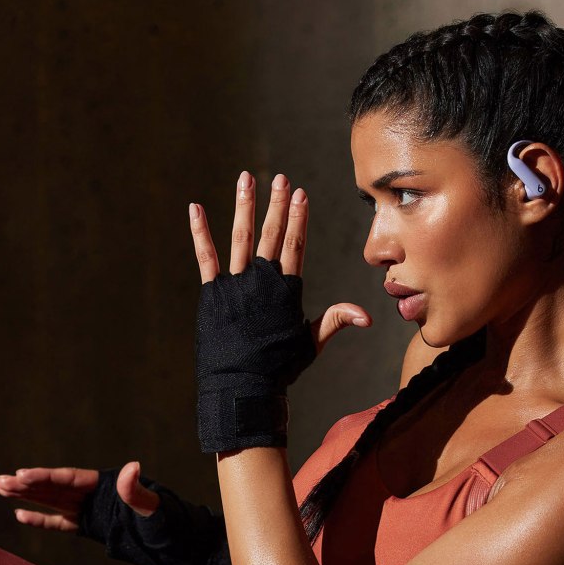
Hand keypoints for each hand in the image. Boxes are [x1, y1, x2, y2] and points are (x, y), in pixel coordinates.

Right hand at [0, 462, 159, 531]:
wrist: (176, 542)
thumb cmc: (167, 521)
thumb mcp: (154, 506)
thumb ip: (137, 490)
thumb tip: (132, 466)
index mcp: (107, 486)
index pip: (70, 479)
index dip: (45, 477)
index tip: (21, 474)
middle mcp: (95, 496)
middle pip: (55, 488)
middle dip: (28, 484)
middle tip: (0, 480)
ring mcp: (91, 512)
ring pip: (52, 502)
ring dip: (28, 496)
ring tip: (2, 488)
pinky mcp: (90, 528)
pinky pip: (60, 523)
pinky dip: (40, 519)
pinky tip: (20, 514)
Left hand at [188, 171, 371, 354]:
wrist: (243, 386)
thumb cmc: (280, 366)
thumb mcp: (312, 342)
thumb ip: (336, 320)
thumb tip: (368, 316)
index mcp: (287, 290)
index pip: (295, 245)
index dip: (298, 218)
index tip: (301, 194)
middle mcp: (262, 282)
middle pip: (272, 234)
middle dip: (277, 204)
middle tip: (281, 178)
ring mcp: (236, 285)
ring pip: (241, 237)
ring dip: (244, 206)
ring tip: (247, 178)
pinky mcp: (212, 293)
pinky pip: (205, 256)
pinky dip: (199, 232)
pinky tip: (195, 208)